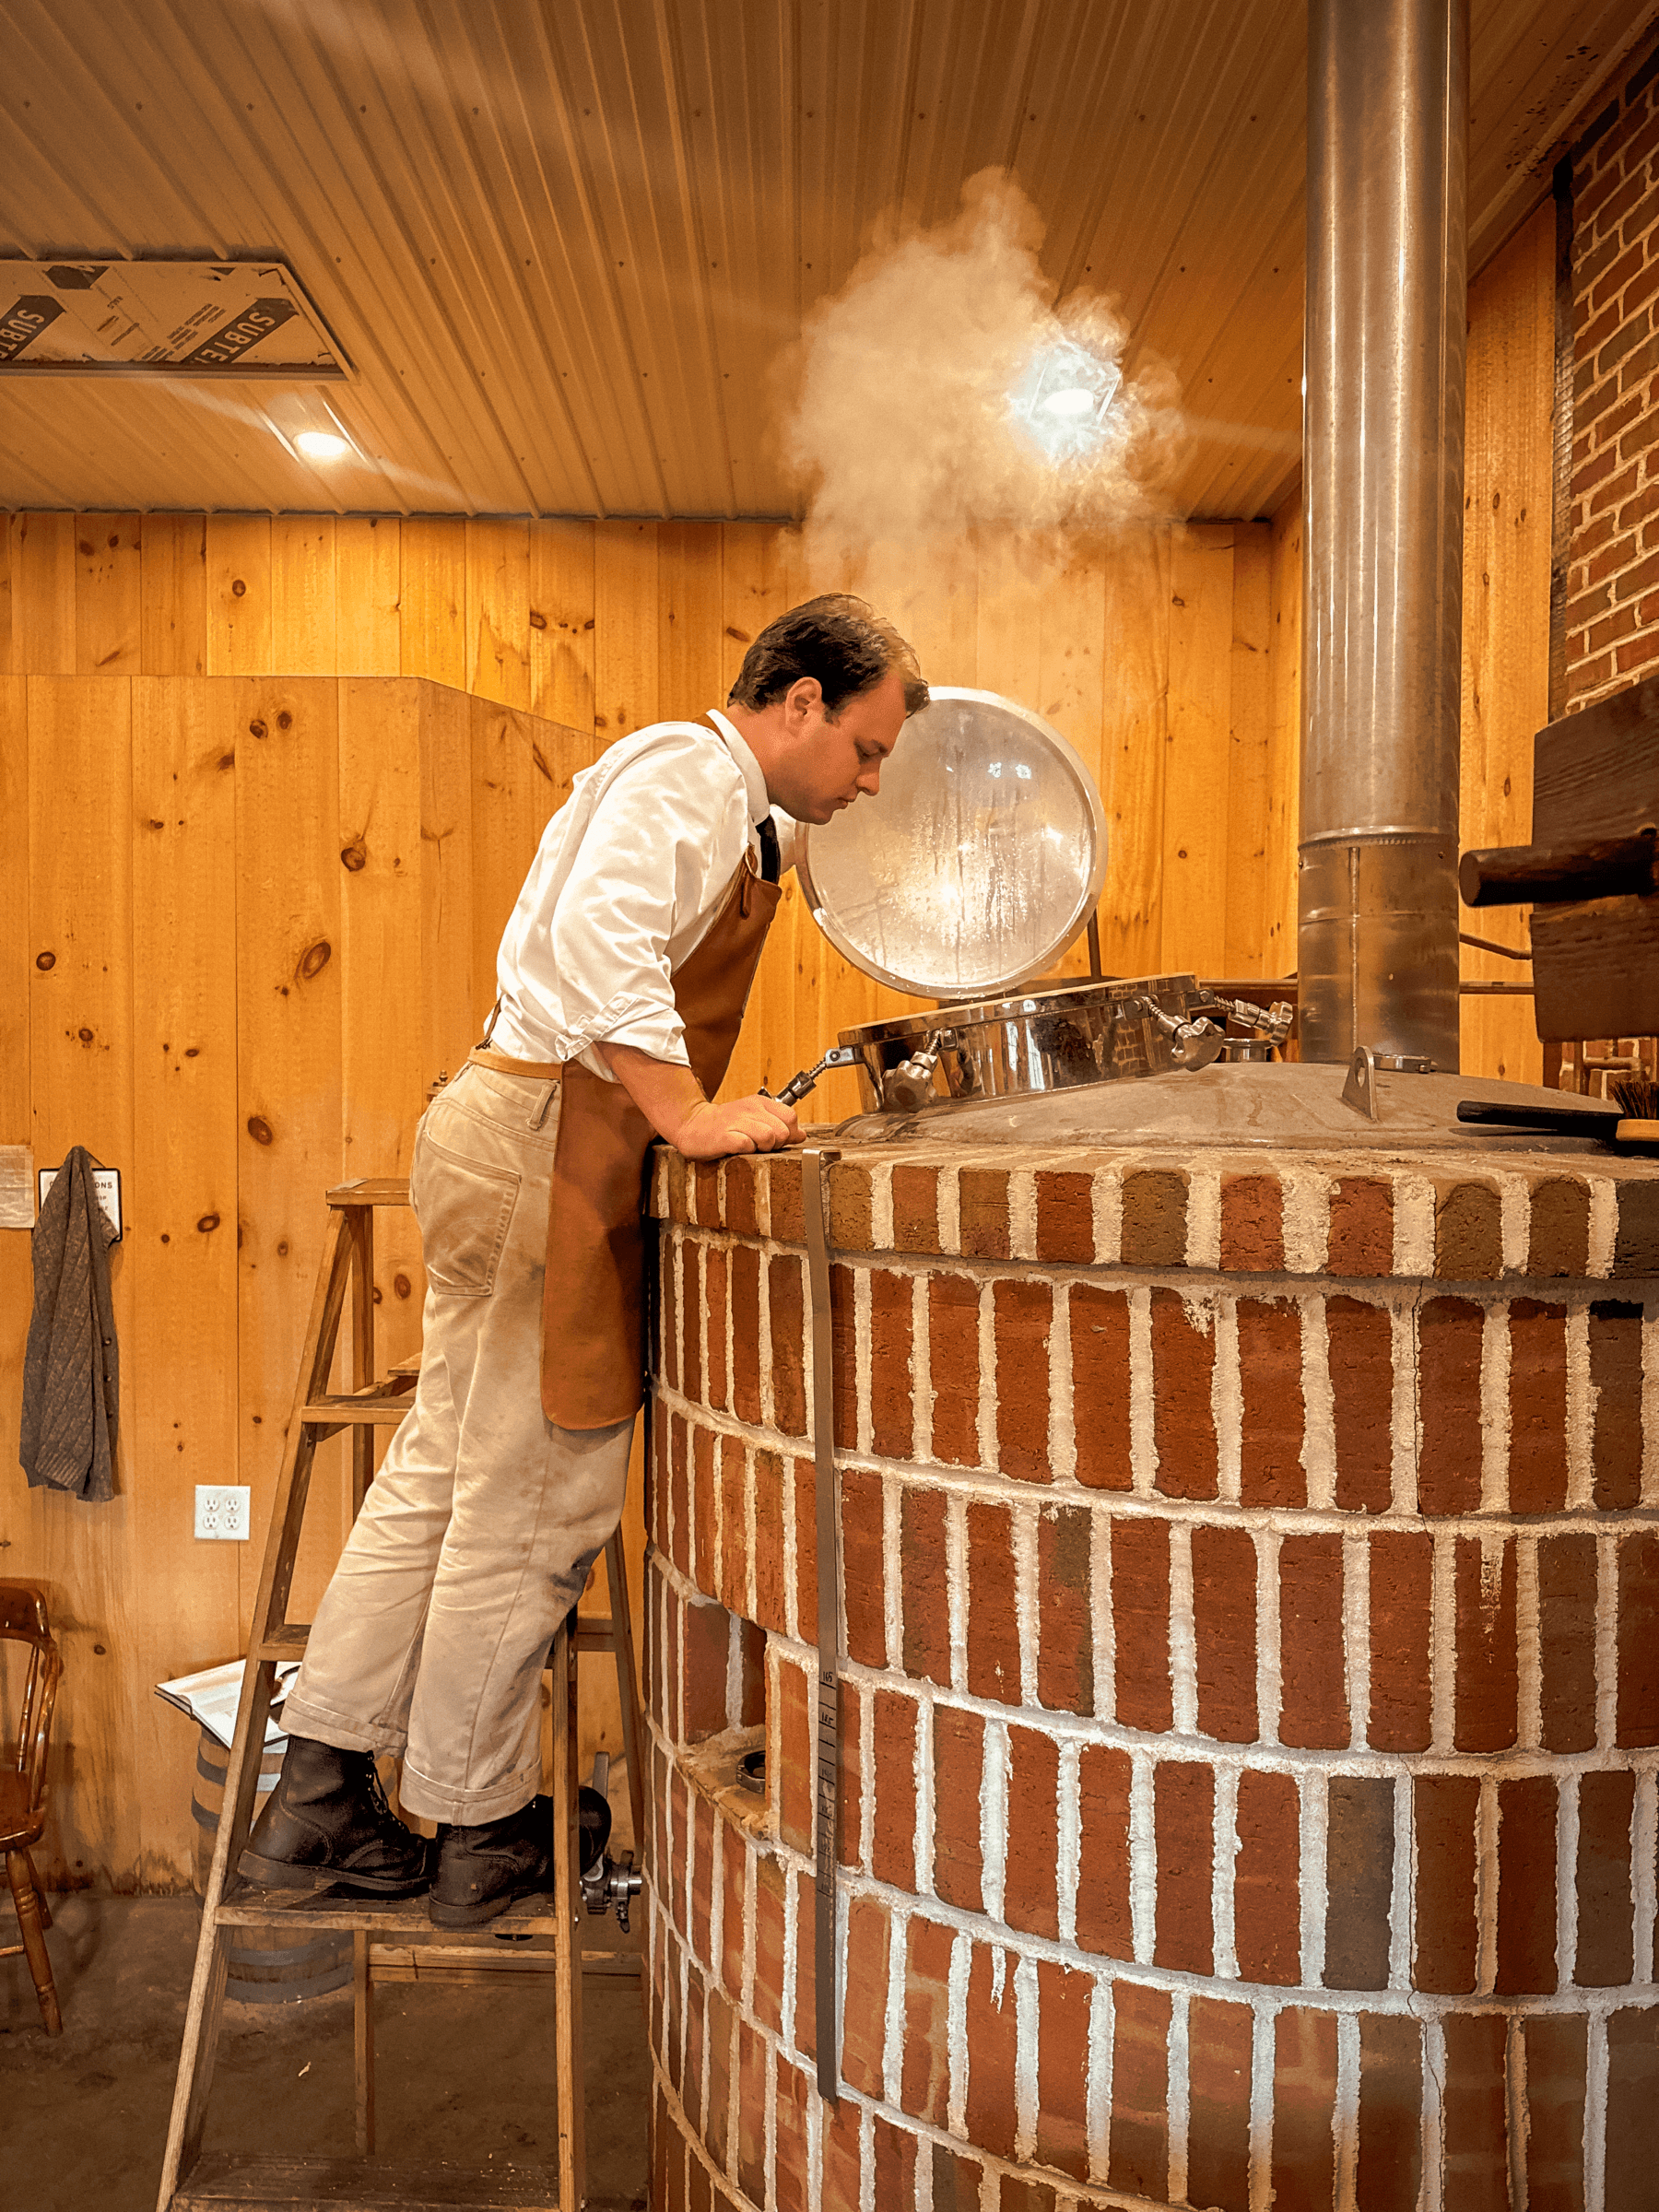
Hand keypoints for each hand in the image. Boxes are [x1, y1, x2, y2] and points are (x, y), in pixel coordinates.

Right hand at [674, 1092, 800, 1157]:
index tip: (775, 1139)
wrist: (692, 1126)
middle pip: (783, 1131)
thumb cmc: (726, 1125)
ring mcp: (737, 1121)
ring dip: (763, 1148)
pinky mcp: (724, 1136)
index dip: (788, 1133)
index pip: (791, 1117)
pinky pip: (747, 1145)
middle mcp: (750, 1108)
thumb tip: (802, 1135)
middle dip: (776, 1144)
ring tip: (750, 1148)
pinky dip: (746, 1151)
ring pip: (769, 1137)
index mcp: (760, 1103)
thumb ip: (780, 1126)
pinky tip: (738, 1149)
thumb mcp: (756, 1120)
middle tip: (760, 1146)